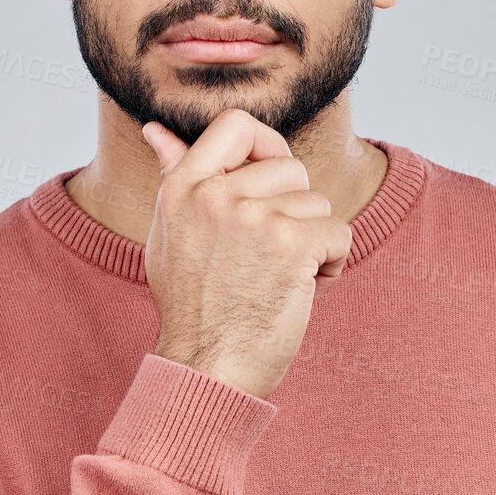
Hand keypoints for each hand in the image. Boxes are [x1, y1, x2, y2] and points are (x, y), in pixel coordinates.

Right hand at [141, 108, 351, 400]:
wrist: (207, 369)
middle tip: (272, 254)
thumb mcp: (168, 234)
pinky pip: (339, 232)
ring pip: (317, 203)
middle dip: (295, 209)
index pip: (235, 124)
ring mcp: (253, 217)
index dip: (266, 144)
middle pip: (290, 167)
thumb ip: (174, 177)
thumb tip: (156, 129)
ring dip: (313, 242)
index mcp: (183, 187)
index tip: (272, 180)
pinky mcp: (290, 244)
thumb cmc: (192, 307)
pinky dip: (332, 264)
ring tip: (281, 277)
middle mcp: (215, 194)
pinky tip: (303, 289)